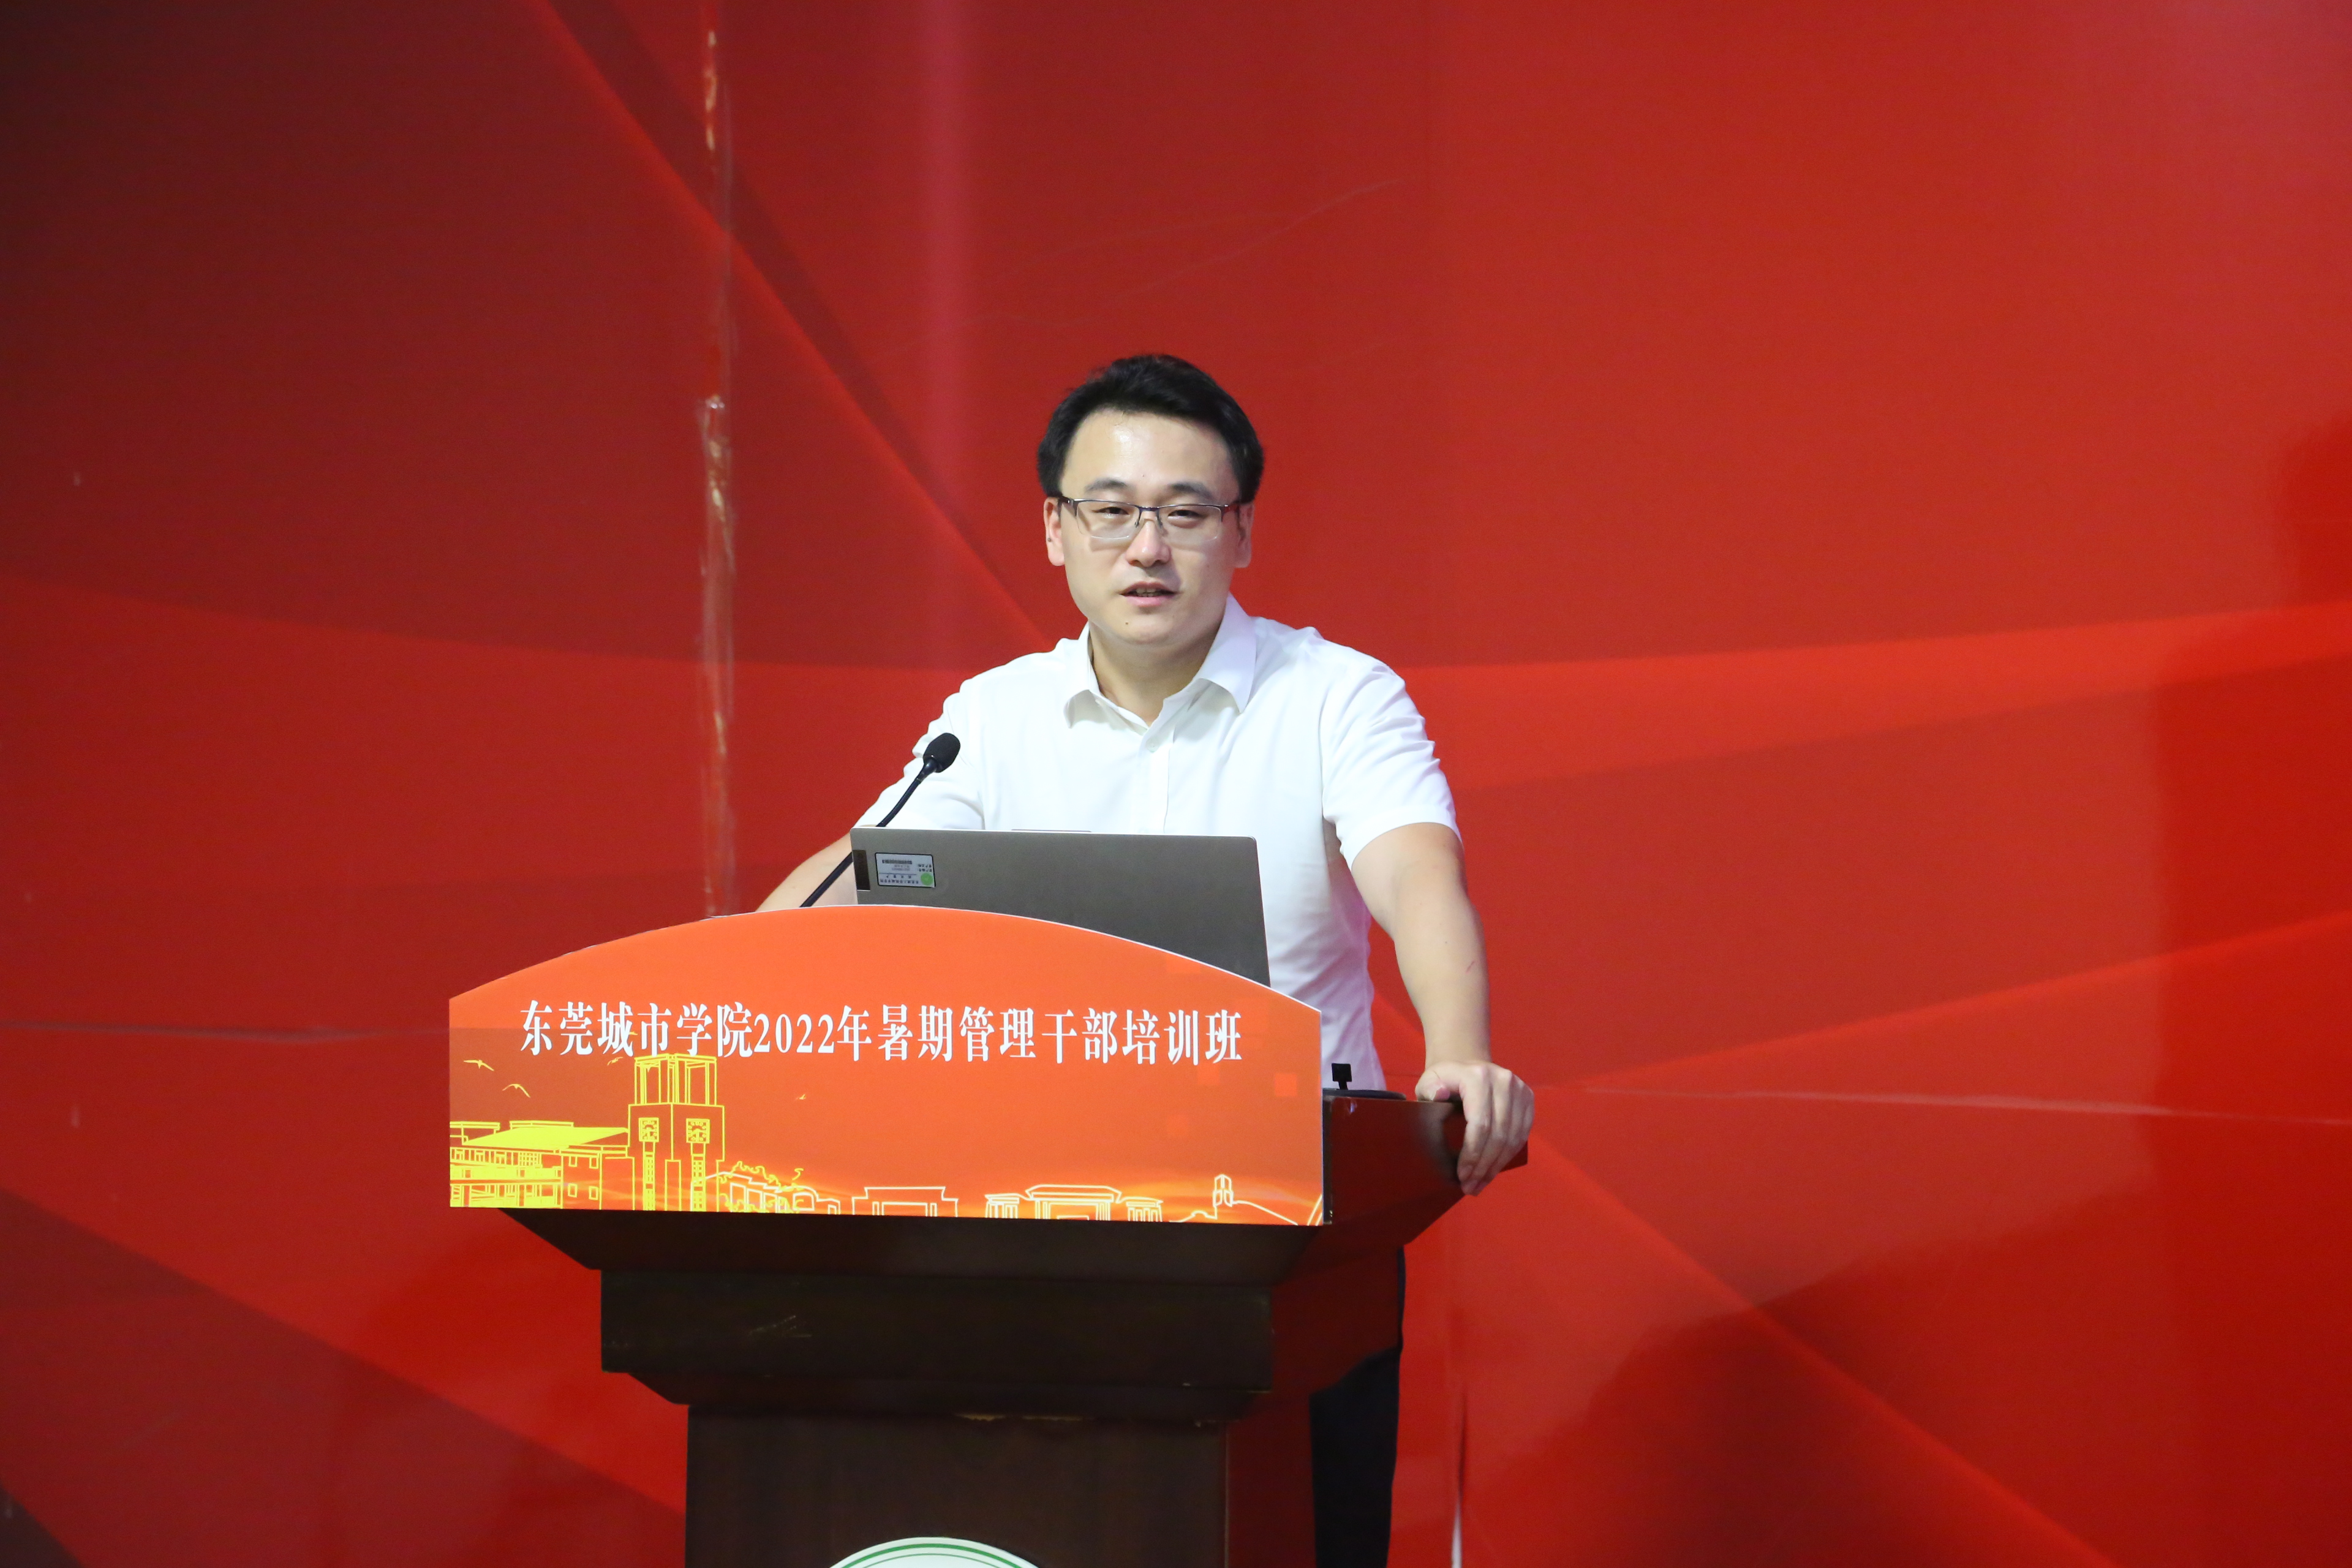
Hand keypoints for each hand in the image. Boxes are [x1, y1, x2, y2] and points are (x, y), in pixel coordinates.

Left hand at [1415, 1059, 1533, 1194]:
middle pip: (1498, 1134)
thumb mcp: (1429, 1081)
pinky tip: (1494, 1170)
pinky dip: (1508, 1156)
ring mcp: (1519, 1089)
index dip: (1472, 1154)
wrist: (1467, 1065)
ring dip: (1496, 1166)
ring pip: (1512, 1138)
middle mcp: (1503, 1081)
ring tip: (1480, 1184)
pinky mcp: (1528, 1099)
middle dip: (1484, 1166)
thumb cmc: (1444, 1080)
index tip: (1462, 1176)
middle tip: (1470, 1187)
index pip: (1480, 1124)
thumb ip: (1429, 1089)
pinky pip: (1522, 1134)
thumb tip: (1439, 1094)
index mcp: (1478, 1076)